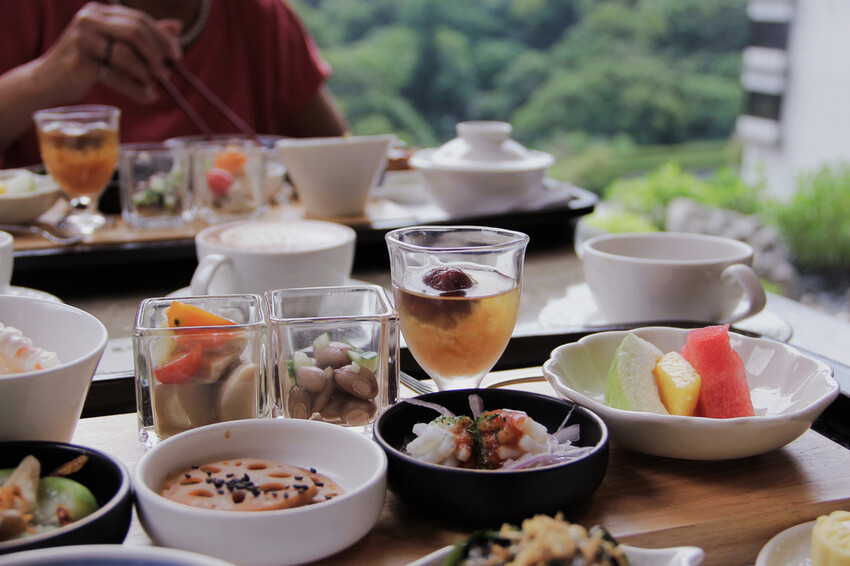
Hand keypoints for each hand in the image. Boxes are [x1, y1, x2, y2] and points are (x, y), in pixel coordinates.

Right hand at [35, 2, 182, 103]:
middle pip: (135, 31)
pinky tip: (148, 97)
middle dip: (157, 54)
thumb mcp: (114, 44)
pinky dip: (136, 89)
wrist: (49, 80)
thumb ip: (143, 35)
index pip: (139, 19)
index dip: (162, 38)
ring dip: (147, 73)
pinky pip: (117, 76)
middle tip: (167, 72)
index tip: (177, 55)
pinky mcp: (79, 63)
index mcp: (100, 11)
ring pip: (126, 54)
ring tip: (155, 85)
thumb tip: (177, 26)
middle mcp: (89, 20)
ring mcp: (82, 40)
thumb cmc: (87, 62)